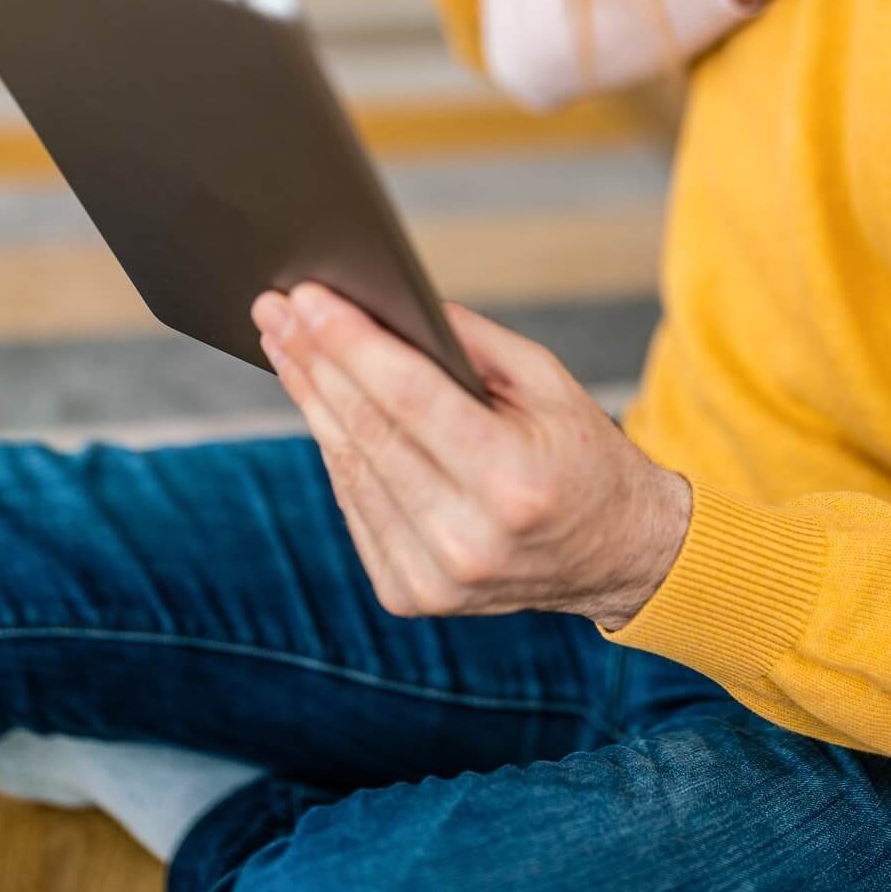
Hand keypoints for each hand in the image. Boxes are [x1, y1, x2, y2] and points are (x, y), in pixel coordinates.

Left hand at [250, 285, 691, 629]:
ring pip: (349, 468)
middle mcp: (468, 540)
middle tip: (276, 308)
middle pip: (368, 431)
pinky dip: (334, 447)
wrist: (614, 553)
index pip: (409, 398)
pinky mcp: (409, 594)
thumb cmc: (582, 454)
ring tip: (284, 343)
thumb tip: (391, 304)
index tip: (306, 297)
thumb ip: (471, 341)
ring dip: (310, 398)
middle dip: (315, 360)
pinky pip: (354, 503)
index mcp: (512, 483)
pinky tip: (316, 400)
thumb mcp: (547, 380)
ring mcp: (433, 577)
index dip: (351, 343)